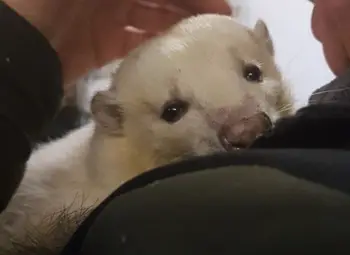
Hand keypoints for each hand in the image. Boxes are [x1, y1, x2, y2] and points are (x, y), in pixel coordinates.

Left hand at [4, 0, 231, 84]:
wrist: (21, 44)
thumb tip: (184, 0)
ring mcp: (107, 15)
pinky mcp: (102, 44)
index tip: (221, 3)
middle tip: (222, 20)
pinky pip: (137, 41)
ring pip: (153, 16)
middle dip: (192, 4)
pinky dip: (158, 43)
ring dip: (179, 23)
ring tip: (207, 37)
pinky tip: (179, 49)